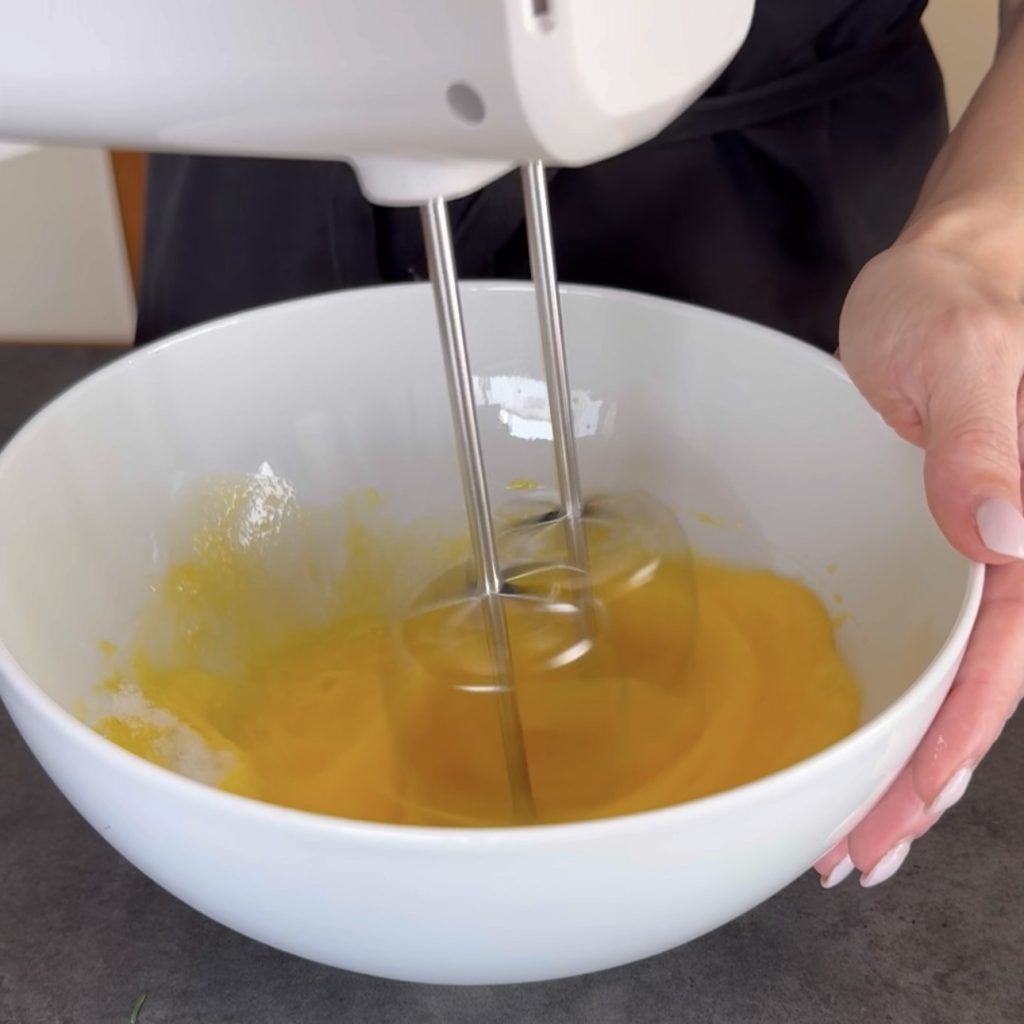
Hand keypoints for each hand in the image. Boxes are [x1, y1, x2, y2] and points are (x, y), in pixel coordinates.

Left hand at [817, 235, 1023, 887]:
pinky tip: (875, 740)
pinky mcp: (945, 545)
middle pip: (976, 698)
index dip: (946, 750)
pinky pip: (933, 643)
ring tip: (854, 830)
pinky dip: (903, 704)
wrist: (947, 274)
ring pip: (955, 684)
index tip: (893, 812)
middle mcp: (1019, 553)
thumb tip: (1012, 533)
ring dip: (906, 761)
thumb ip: (986, 439)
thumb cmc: (959, 299)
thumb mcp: (965, 351)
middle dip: (916, 785)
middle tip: (852, 853)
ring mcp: (985, 555)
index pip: (998, 668)